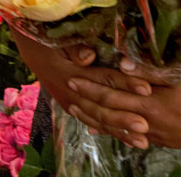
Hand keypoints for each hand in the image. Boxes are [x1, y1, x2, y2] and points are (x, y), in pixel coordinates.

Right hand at [10, 29, 152, 148]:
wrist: (33, 49)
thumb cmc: (50, 38)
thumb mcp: (58, 38)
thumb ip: (75, 48)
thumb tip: (88, 57)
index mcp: (71, 73)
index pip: (102, 79)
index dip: (124, 83)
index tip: (146, 88)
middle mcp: (70, 92)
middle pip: (100, 106)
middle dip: (123, 118)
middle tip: (145, 126)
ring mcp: (70, 102)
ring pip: (97, 119)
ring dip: (119, 131)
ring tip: (142, 142)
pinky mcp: (72, 107)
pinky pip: (93, 123)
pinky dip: (110, 132)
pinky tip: (127, 141)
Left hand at [67, 58, 180, 149]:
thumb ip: (150, 70)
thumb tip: (121, 63)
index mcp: (151, 103)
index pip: (113, 94)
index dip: (92, 87)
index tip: (74, 79)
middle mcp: (149, 122)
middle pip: (112, 114)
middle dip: (90, 104)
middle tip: (70, 97)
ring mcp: (157, 134)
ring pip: (121, 129)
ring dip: (100, 121)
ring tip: (83, 117)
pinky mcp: (166, 140)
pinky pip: (136, 137)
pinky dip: (119, 132)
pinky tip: (113, 130)